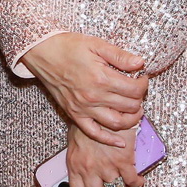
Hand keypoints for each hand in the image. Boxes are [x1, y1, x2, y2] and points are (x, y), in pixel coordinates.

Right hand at [21, 33, 146, 146]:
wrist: (43, 53)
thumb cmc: (69, 47)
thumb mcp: (97, 45)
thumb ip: (119, 56)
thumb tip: (140, 63)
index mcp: (101, 78)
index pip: (134, 89)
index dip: (143, 84)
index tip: (141, 78)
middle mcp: (94, 96)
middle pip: (129, 106)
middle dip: (139, 99)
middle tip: (138, 91)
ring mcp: (84, 108)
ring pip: (117, 123)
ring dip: (131, 119)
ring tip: (135, 110)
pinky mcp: (74, 114)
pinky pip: (94, 133)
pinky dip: (109, 140)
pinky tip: (120, 142)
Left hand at [65, 125, 141, 186]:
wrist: (103, 108)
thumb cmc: (90, 121)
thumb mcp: (76, 141)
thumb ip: (80, 159)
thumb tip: (84, 173)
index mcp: (75, 165)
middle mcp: (89, 169)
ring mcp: (106, 166)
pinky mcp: (123, 160)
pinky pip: (131, 180)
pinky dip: (136, 184)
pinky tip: (138, 181)